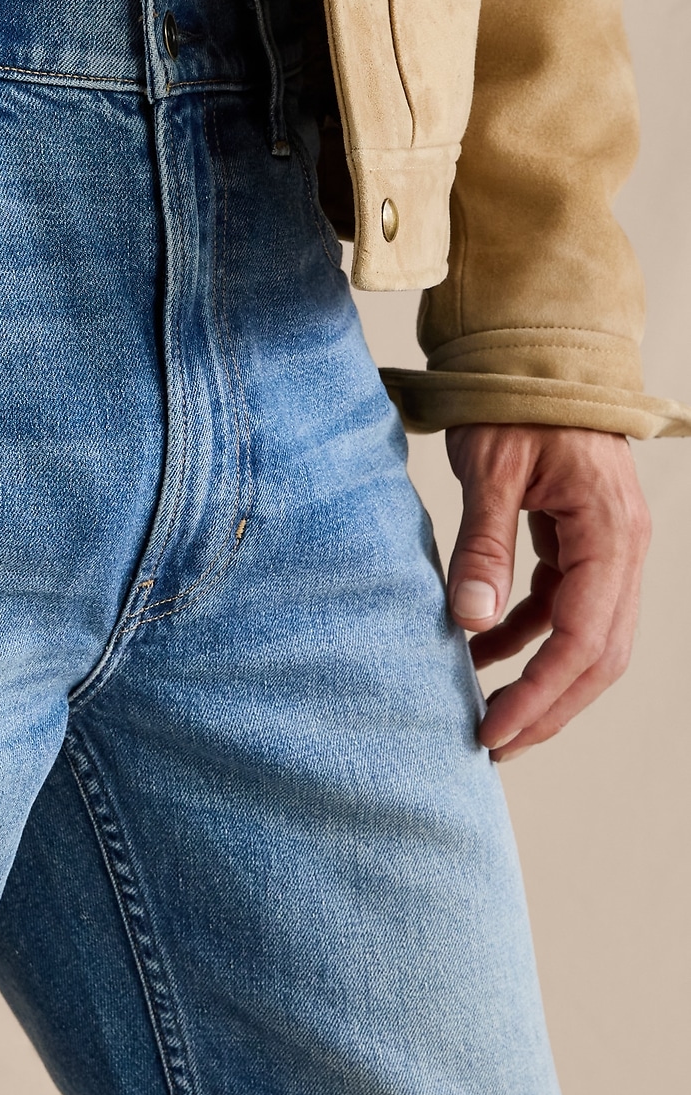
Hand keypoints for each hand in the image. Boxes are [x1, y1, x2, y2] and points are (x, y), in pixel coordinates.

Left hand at [444, 424, 649, 761]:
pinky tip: (480, 651)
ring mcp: (609, 546)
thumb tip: (469, 621)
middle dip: (548, 707)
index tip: (494, 730)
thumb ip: (482, 546)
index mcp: (609, 532)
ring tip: (486, 716)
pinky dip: (528, 635)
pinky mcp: (585, 540)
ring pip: (587, 637)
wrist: (536, 350)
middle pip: (598, 655)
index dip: (540, 695)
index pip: (582, 640)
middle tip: (493, 744)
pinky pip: (565, 606)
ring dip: (541, 679)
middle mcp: (624, 548)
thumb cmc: (513, 399)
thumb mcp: (489, 469)